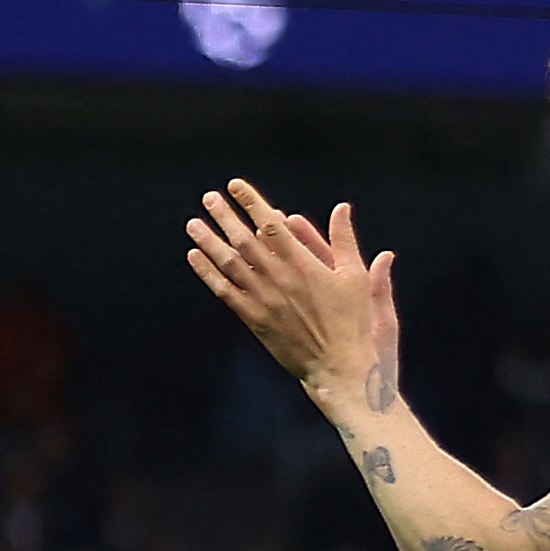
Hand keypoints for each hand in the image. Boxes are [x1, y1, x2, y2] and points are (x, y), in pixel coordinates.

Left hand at [184, 181, 398, 417]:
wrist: (338, 364)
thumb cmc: (351, 320)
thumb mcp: (355, 275)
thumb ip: (344, 239)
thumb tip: (342, 207)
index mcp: (303, 263)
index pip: (271, 225)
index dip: (252, 203)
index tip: (236, 186)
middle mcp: (279, 278)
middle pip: (244, 240)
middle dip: (225, 216)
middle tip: (209, 197)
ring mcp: (263, 300)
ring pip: (229, 264)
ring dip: (209, 241)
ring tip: (193, 223)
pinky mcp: (254, 319)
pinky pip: (225, 292)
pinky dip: (208, 273)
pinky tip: (194, 257)